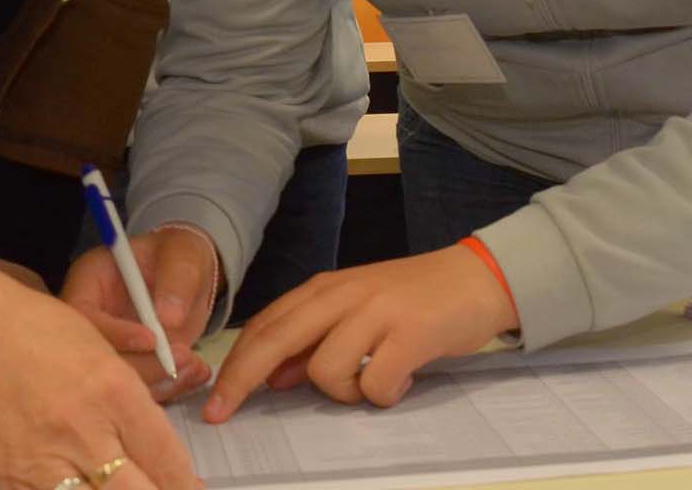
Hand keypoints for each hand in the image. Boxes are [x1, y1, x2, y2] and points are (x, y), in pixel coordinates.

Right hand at [0, 246, 196, 489]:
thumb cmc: (50, 335)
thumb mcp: (109, 353)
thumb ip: (146, 393)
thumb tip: (185, 414)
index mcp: (114, 392)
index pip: (165, 459)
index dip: (186, 486)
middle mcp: (82, 431)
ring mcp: (43, 461)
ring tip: (126, 489)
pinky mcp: (11, 479)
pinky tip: (88, 489)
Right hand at [62, 224, 216, 400]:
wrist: (188, 277)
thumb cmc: (178, 255)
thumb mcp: (182, 255)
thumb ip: (176, 280)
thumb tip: (169, 319)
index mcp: (89, 281)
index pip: (83, 315)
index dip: (114, 332)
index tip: (152, 339)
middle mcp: (90, 320)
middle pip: (95, 356)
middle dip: (142, 364)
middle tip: (184, 358)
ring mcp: (107, 348)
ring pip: (118, 380)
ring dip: (160, 380)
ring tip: (195, 366)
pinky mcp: (126, 369)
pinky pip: (140, 389)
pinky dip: (171, 386)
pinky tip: (197, 373)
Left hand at [203, 244, 517, 423]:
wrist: (479, 277)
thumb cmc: (415, 299)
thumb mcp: (357, 312)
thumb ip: (316, 340)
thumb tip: (274, 377)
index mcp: (325, 289)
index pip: (265, 326)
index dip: (234, 365)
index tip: (212, 402)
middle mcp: (344, 294)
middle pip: (275, 339)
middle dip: (242, 380)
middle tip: (222, 414)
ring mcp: (376, 311)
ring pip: (324, 370)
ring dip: (344, 392)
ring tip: (374, 383)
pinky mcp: (409, 333)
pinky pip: (374, 384)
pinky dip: (384, 394)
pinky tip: (403, 381)